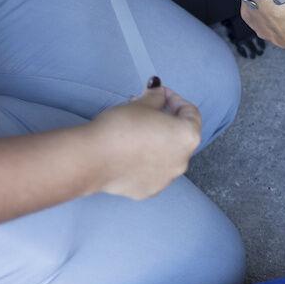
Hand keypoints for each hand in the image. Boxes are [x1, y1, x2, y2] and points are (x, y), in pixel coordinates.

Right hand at [88, 85, 200, 199]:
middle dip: (165, 120)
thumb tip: (160, 94)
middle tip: (146, 109)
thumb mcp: (142, 103)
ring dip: (157, 141)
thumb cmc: (121, 127)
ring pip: (167, 155)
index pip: (191, 113)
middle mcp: (183, 160)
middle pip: (180, 136)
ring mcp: (167, 178)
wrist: (93, 158)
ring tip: (135, 131)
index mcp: (188, 137)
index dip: (175, 99)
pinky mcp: (150, 190)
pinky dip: (146, 160)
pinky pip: (153, 171)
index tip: (160, 93)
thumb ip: (157, 97)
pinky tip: (129, 152)